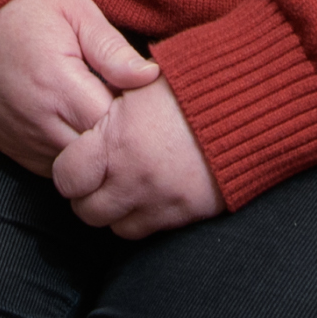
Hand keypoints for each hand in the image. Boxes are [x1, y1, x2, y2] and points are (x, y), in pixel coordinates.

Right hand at [0, 0, 161, 174]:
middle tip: (122, 109)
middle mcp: (38, 120)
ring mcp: (22, 139)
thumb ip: (112, 49)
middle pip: (97, 155)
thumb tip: (150, 76)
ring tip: (98, 115)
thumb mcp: (75, 12)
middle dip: (117, 139)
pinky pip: (53, 171)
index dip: (133, 119)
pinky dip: (70, 156)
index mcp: (58, 83)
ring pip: (76, 168)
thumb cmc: (28, 9)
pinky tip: (75, 127)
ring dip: (94, 151)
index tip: (137, 100)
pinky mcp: (12, 149)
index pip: (113, 127)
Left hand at [50, 78, 224, 238]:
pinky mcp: (185, 215)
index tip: (80, 160)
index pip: (67, 177)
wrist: (249, 108)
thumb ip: (109, 106)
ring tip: (126, 186)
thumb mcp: (141, 84)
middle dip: (88, 195)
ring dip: (116, 211)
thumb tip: (86, 114)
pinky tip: (151, 194)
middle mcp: (132, 178)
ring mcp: (159, 201)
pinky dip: (144, 217)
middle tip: (99, 177)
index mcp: (116, 142)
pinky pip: (150, 233)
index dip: (71, 169)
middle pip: (86, 211)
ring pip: (116, 228)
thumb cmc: (192, 86)